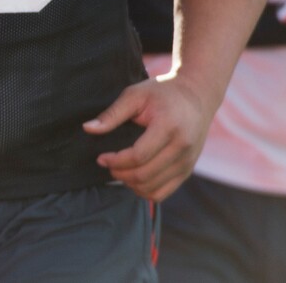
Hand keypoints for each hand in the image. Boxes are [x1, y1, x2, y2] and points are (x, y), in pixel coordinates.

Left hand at [82, 74, 211, 201]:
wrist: (197, 95)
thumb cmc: (162, 92)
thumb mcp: (136, 95)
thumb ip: (112, 114)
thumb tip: (87, 129)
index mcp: (169, 126)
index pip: (139, 156)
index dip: (116, 161)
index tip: (101, 158)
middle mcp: (182, 147)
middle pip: (145, 175)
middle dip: (120, 174)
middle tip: (107, 164)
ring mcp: (188, 162)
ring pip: (153, 188)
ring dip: (131, 184)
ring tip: (119, 171)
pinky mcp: (188, 170)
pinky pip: (163, 192)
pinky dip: (145, 191)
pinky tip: (134, 178)